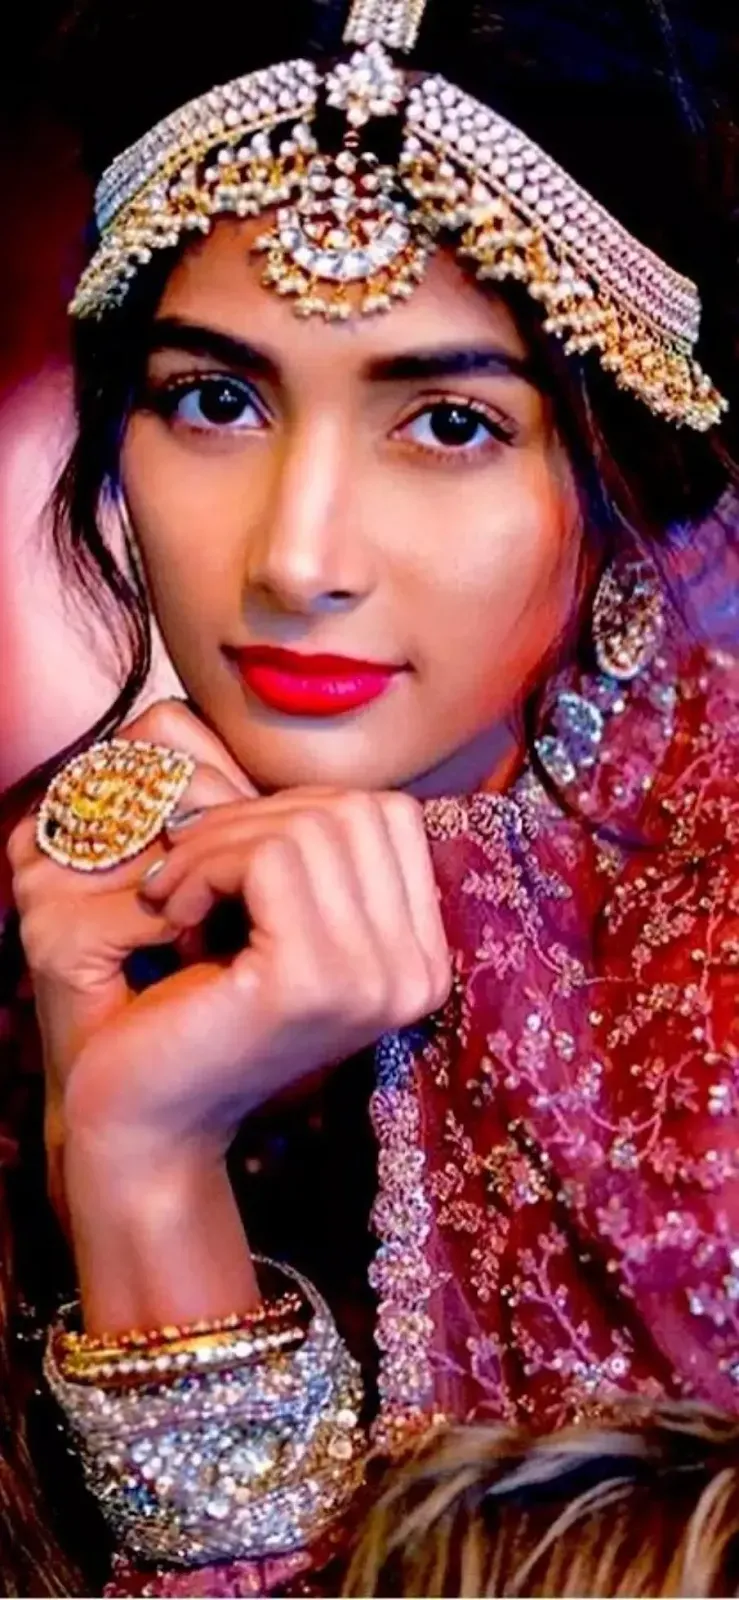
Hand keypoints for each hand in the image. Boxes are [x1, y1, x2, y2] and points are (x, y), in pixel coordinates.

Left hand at [8, 701, 449, 1327]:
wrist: (149, 1114)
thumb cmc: (204, 1008)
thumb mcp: (284, 925)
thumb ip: (323, 861)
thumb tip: (320, 783)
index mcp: (424, 960)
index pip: (388, 817)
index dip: (297, 810)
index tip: (230, 858)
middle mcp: (419, 974)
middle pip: (353, 811)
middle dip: (252, 817)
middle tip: (187, 866)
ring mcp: (375, 980)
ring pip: (307, 827)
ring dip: (218, 841)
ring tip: (175, 889)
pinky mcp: (313, 981)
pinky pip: (267, 858)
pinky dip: (206, 865)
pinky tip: (173, 911)